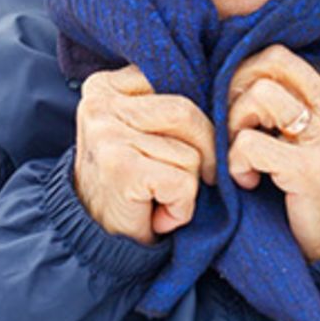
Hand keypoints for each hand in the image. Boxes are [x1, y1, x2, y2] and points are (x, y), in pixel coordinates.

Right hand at [74, 65, 217, 244]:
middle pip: (188, 113)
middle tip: (185, 180)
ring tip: (161, 197)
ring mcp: (107, 135)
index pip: (177, 81)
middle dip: (202, 153)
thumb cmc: (128, 181)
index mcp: (105, 85)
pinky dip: (182, 207)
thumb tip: (224, 92)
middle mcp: (100, 104)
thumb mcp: (140, 129)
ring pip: (190, 150)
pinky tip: (159, 214)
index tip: (181, 148)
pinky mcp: (120, 168)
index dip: (195, 121)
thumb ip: (167, 102)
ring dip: (188, 185)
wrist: (95, 239)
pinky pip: (183, 181)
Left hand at [227, 45, 319, 261]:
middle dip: (237, 89)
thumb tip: (236, 68)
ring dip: (235, 126)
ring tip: (243, 154)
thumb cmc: (315, 186)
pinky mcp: (311, 169)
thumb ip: (290, 99)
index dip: (246, 78)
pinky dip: (236, 163)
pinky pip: (249, 144)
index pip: (279, 56)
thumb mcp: (311, 133)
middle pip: (270, 61)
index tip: (242, 111)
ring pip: (259, 94)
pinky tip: (247, 181)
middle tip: (237, 126)